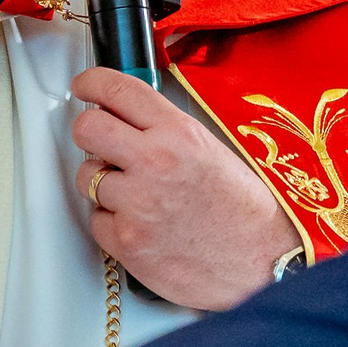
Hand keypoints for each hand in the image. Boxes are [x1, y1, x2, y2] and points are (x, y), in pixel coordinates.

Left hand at [70, 67, 301, 310]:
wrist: (263, 263)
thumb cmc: (244, 212)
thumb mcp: (211, 150)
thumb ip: (165, 130)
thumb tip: (125, 118)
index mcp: (179, 134)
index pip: (118, 90)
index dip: (92, 82)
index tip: (84, 87)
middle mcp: (155, 163)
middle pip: (86, 128)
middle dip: (89, 133)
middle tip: (100, 143)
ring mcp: (137, 205)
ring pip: (87, 177)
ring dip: (103, 184)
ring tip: (137, 195)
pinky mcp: (127, 242)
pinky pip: (97, 220)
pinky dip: (112, 222)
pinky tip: (142, 224)